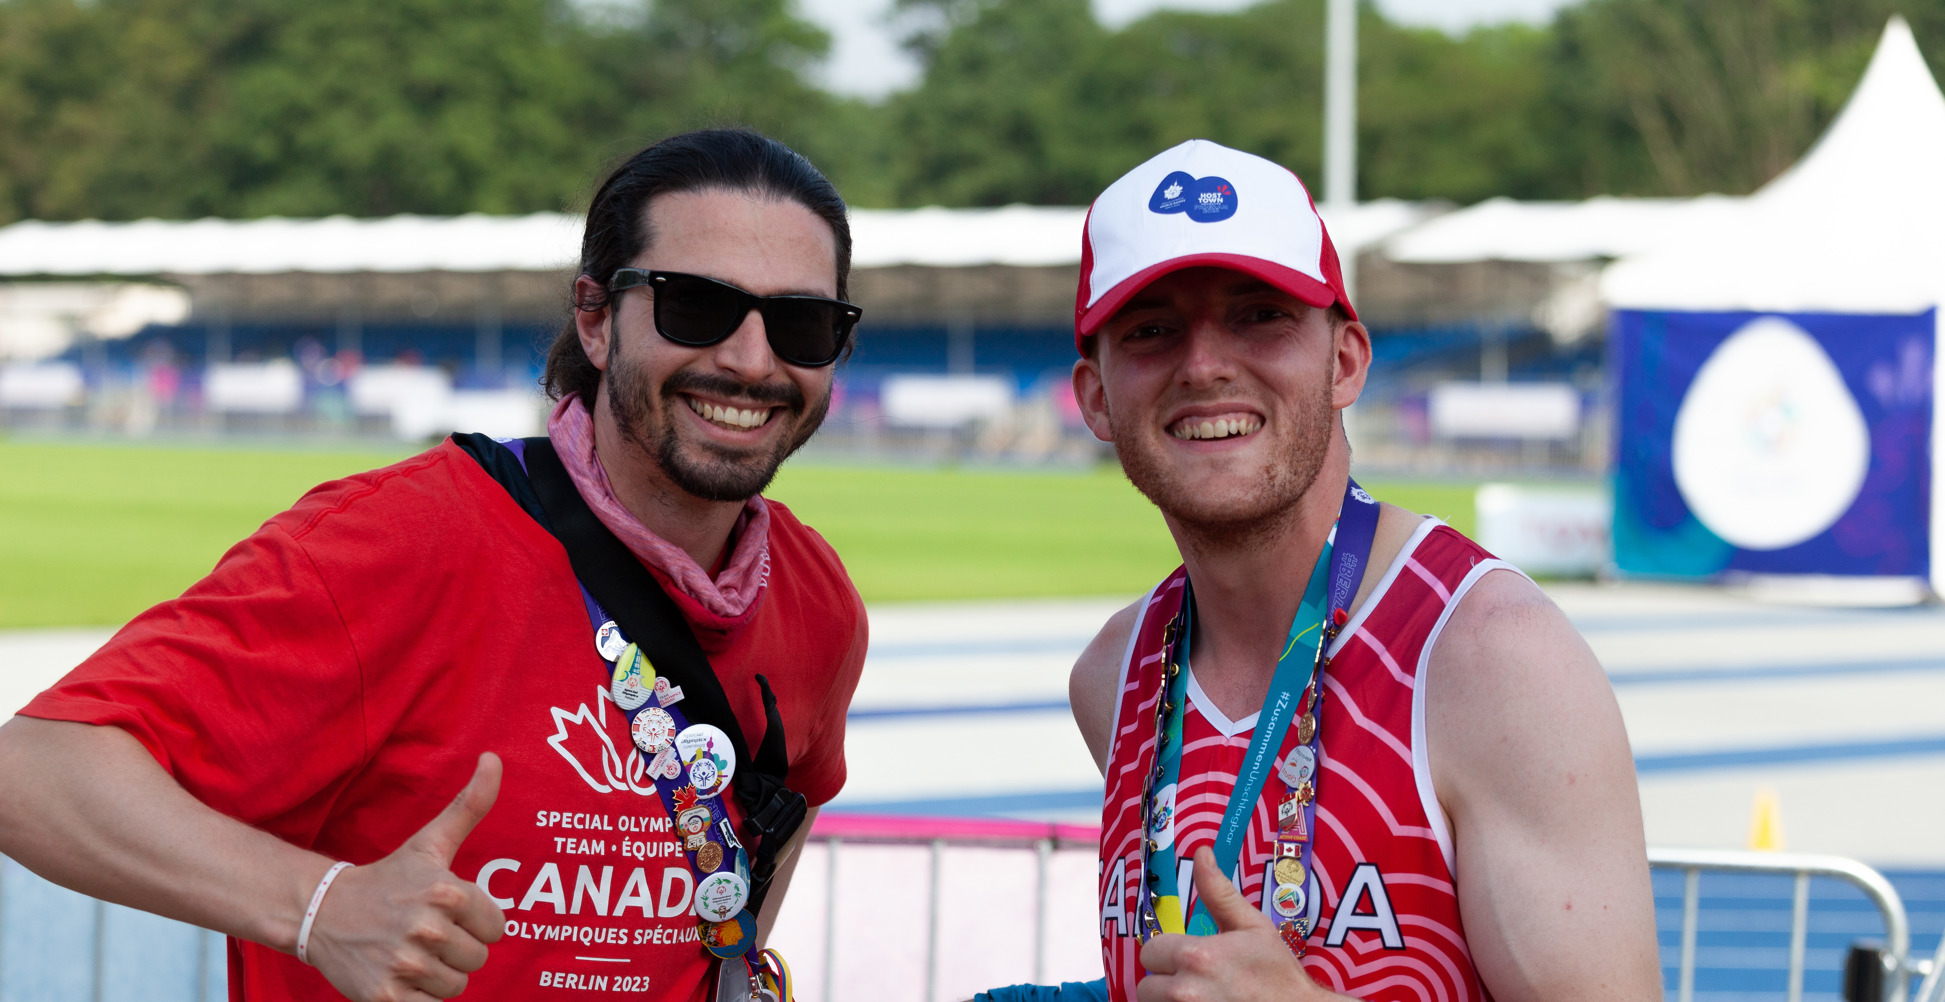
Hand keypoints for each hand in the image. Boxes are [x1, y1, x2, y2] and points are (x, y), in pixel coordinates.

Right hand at [305, 753, 506, 1001]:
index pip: (496, 927)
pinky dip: (419, 997)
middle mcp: (427, 928)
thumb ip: (470, 804)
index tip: (447, 911)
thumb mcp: (431, 843)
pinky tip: (401, 976)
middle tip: (425, 933)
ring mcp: (404, 964)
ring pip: (456, 985)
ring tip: (412, 952)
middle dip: (457, 949)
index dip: (476, 922)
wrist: (322, 913)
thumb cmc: (388, 879)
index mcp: (446, 891)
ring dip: (439, 974)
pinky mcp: (386, 997)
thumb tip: (494, 758)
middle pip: (477, 958)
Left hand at [1137, 848, 1337, 1001]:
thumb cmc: (1278, 975)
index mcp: (1197, 956)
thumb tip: (1202, 853)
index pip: (1150, 951)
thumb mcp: (1253, 927)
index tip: (1186, 959)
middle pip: (1146, 986)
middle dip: (1165, 982)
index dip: (1165, 953)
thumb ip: (1218, 892)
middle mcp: (1186, 992)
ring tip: (1201, 998)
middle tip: (1194, 982)